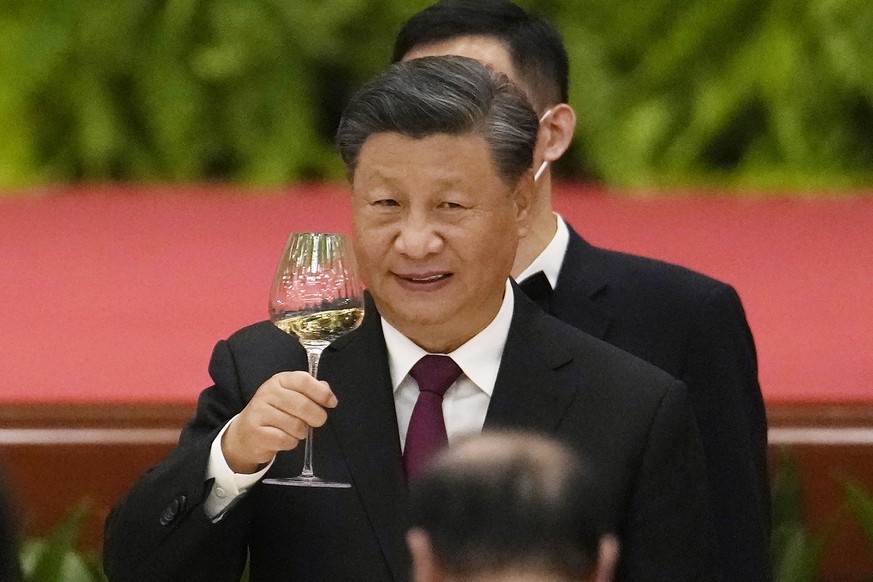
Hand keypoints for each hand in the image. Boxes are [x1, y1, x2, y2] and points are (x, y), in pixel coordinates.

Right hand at [221, 371, 337, 473]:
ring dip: (301, 432)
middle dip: (317, 417)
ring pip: (296, 425)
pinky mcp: (257, 432)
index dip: (322, 393)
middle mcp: (267, 393)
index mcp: (279, 380)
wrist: (245, 434)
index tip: (331, 403)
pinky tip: (283, 438)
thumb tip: (327, 391)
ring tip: (294, 430)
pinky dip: (291, 442)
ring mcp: (259, 412)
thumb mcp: (290, 395)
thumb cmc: (274, 413)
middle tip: (317, 421)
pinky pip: (286, 440)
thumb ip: (309, 391)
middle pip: (303, 405)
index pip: (304, 380)